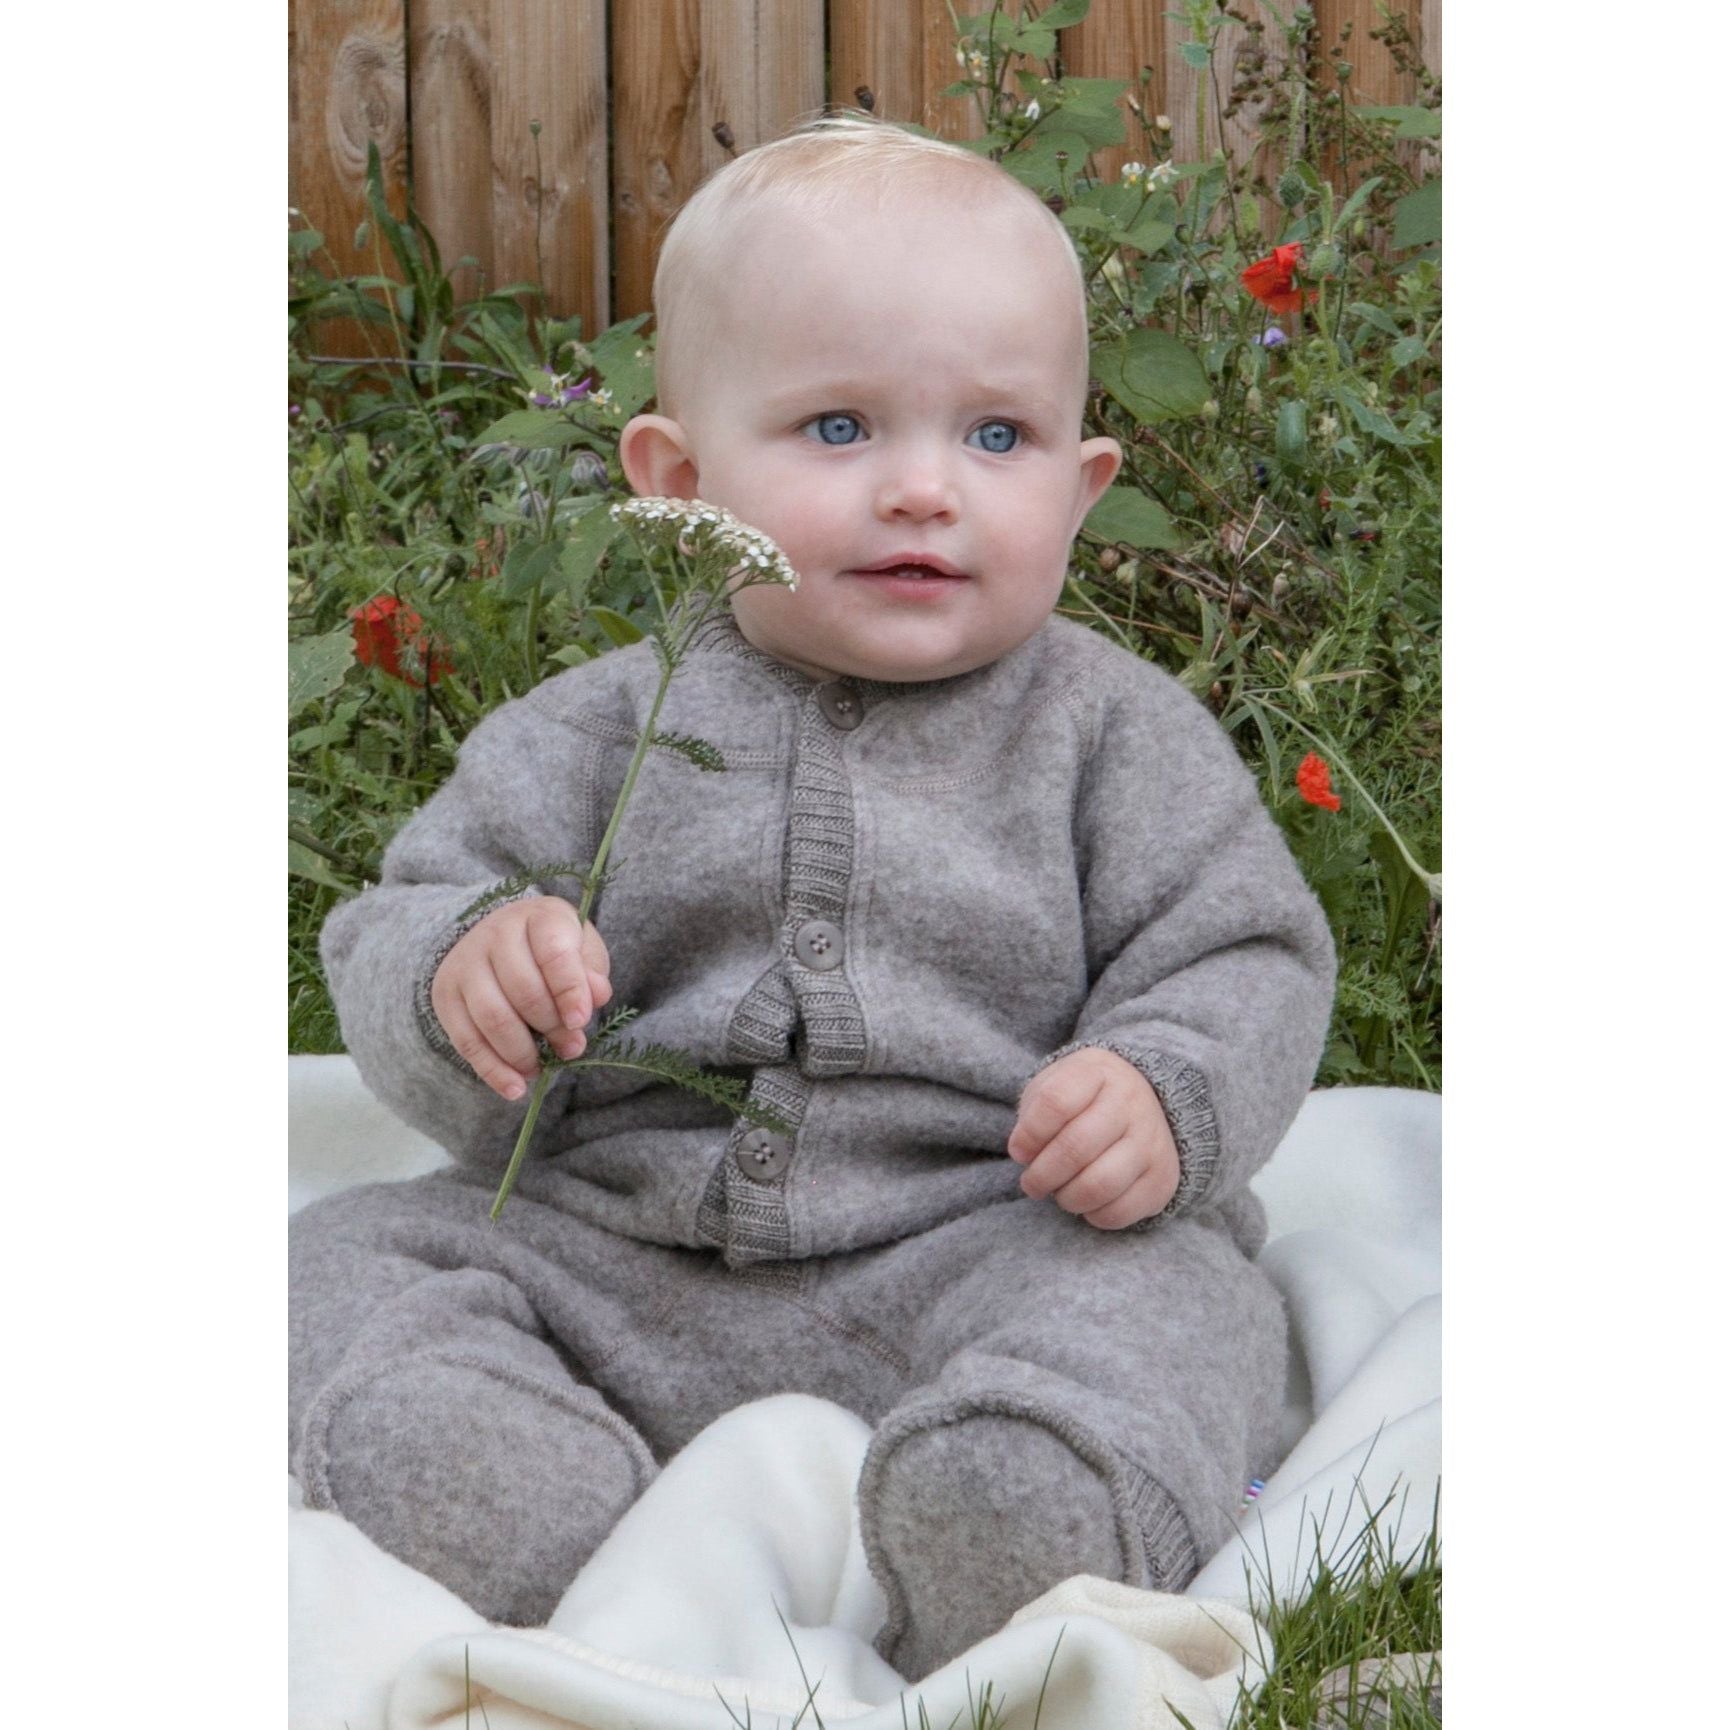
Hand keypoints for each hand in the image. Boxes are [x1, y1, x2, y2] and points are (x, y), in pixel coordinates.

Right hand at [430, 899, 612, 1100]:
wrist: (501, 938)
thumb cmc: (552, 949)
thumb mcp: (581, 950)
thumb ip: (591, 972)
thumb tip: (596, 996)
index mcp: (538, 917)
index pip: (553, 953)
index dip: (569, 990)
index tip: (581, 1021)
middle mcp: (495, 933)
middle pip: (523, 989)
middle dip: (551, 1027)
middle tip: (571, 1048)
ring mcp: (465, 964)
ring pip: (492, 1017)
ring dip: (521, 1052)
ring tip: (542, 1067)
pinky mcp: (446, 995)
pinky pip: (466, 1040)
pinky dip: (492, 1070)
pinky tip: (515, 1088)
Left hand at [1007, 1048, 1179, 1229]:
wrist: (1143, 1103)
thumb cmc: (1082, 1100)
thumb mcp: (1053, 1086)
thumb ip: (1033, 1114)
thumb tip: (1024, 1154)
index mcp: (1097, 1072)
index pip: (1055, 1102)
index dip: (1029, 1135)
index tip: (1019, 1151)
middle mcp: (1131, 1102)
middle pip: (1075, 1147)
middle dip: (1042, 1175)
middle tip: (1032, 1183)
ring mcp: (1152, 1141)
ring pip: (1099, 1185)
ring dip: (1067, 1198)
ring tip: (1059, 1193)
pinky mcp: (1162, 1178)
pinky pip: (1119, 1211)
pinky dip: (1093, 1215)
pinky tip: (1087, 1201)